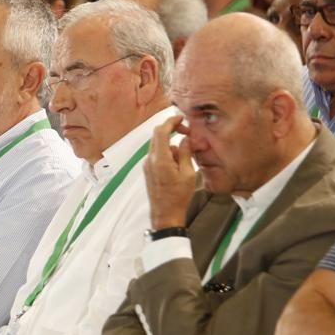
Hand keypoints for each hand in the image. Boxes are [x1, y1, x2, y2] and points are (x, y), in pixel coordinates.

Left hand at [144, 115, 195, 229]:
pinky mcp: (148, 171)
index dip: (171, 121)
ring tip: (185, 160)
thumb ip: (185, 153)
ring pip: (158, 146)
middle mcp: (150, 160)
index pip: (161, 131)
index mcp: (159, 159)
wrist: (165, 215)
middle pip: (157, 136)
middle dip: (171, 131)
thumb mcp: (188, 173)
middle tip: (186, 134)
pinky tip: (177, 166)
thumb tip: (185, 139)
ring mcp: (147, 166)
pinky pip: (157, 156)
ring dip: (171, 145)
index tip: (181, 119)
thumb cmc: (178, 197)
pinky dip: (167, 154)